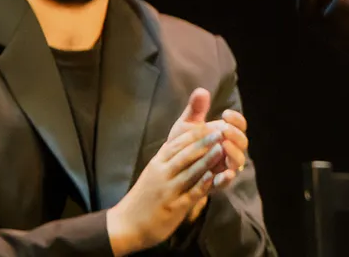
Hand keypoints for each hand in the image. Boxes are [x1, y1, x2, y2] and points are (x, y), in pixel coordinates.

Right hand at [106, 122, 225, 254]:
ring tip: (221, 149)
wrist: (126, 224)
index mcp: (157, 163)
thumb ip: (170, 156)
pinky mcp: (173, 207)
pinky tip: (212, 177)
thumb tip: (185, 138)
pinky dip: (201, 185)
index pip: (176, 144)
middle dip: (203, 142)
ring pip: (188, 172)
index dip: (195, 134)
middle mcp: (161, 174)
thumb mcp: (155, 171)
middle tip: (222, 131)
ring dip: (205, 160)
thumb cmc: (146, 195)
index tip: (211, 124)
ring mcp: (167, 191)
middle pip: (183, 155)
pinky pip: (189, 194)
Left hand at [163, 89, 250, 221]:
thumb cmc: (181, 146)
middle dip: (236, 135)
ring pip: (238, 161)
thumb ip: (195, 110)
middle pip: (243, 142)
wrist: (169, 172)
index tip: (226, 114)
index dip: (237, 120)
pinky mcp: (217, 183)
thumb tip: (201, 91)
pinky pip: (226, 181)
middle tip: (224, 130)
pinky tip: (223, 173)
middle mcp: (229, 150)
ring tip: (224, 147)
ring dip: (234, 153)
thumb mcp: (186, 127)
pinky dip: (227, 177)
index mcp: (225, 135)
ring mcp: (225, 167)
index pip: (239, 125)